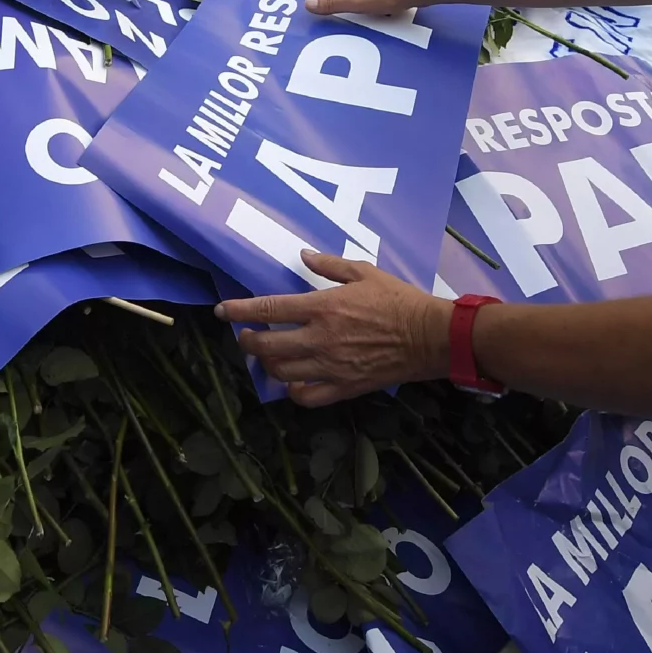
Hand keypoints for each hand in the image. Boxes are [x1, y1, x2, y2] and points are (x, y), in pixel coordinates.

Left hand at [219, 253, 450, 405]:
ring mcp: (330, 366)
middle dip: (248, 341)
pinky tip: (293, 382)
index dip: (239, 311)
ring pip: (282, 372)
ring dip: (267, 364)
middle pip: (266, 345)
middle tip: (246, 336)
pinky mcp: (344, 387)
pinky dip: (293, 391)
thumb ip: (329, 264)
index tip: (222, 311)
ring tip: (267, 356)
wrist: (428, 336)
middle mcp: (320, 338)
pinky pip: (307, 396)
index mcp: (323, 306)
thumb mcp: (364, 271)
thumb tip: (303, 256)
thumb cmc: (397, 299)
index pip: (269, 309)